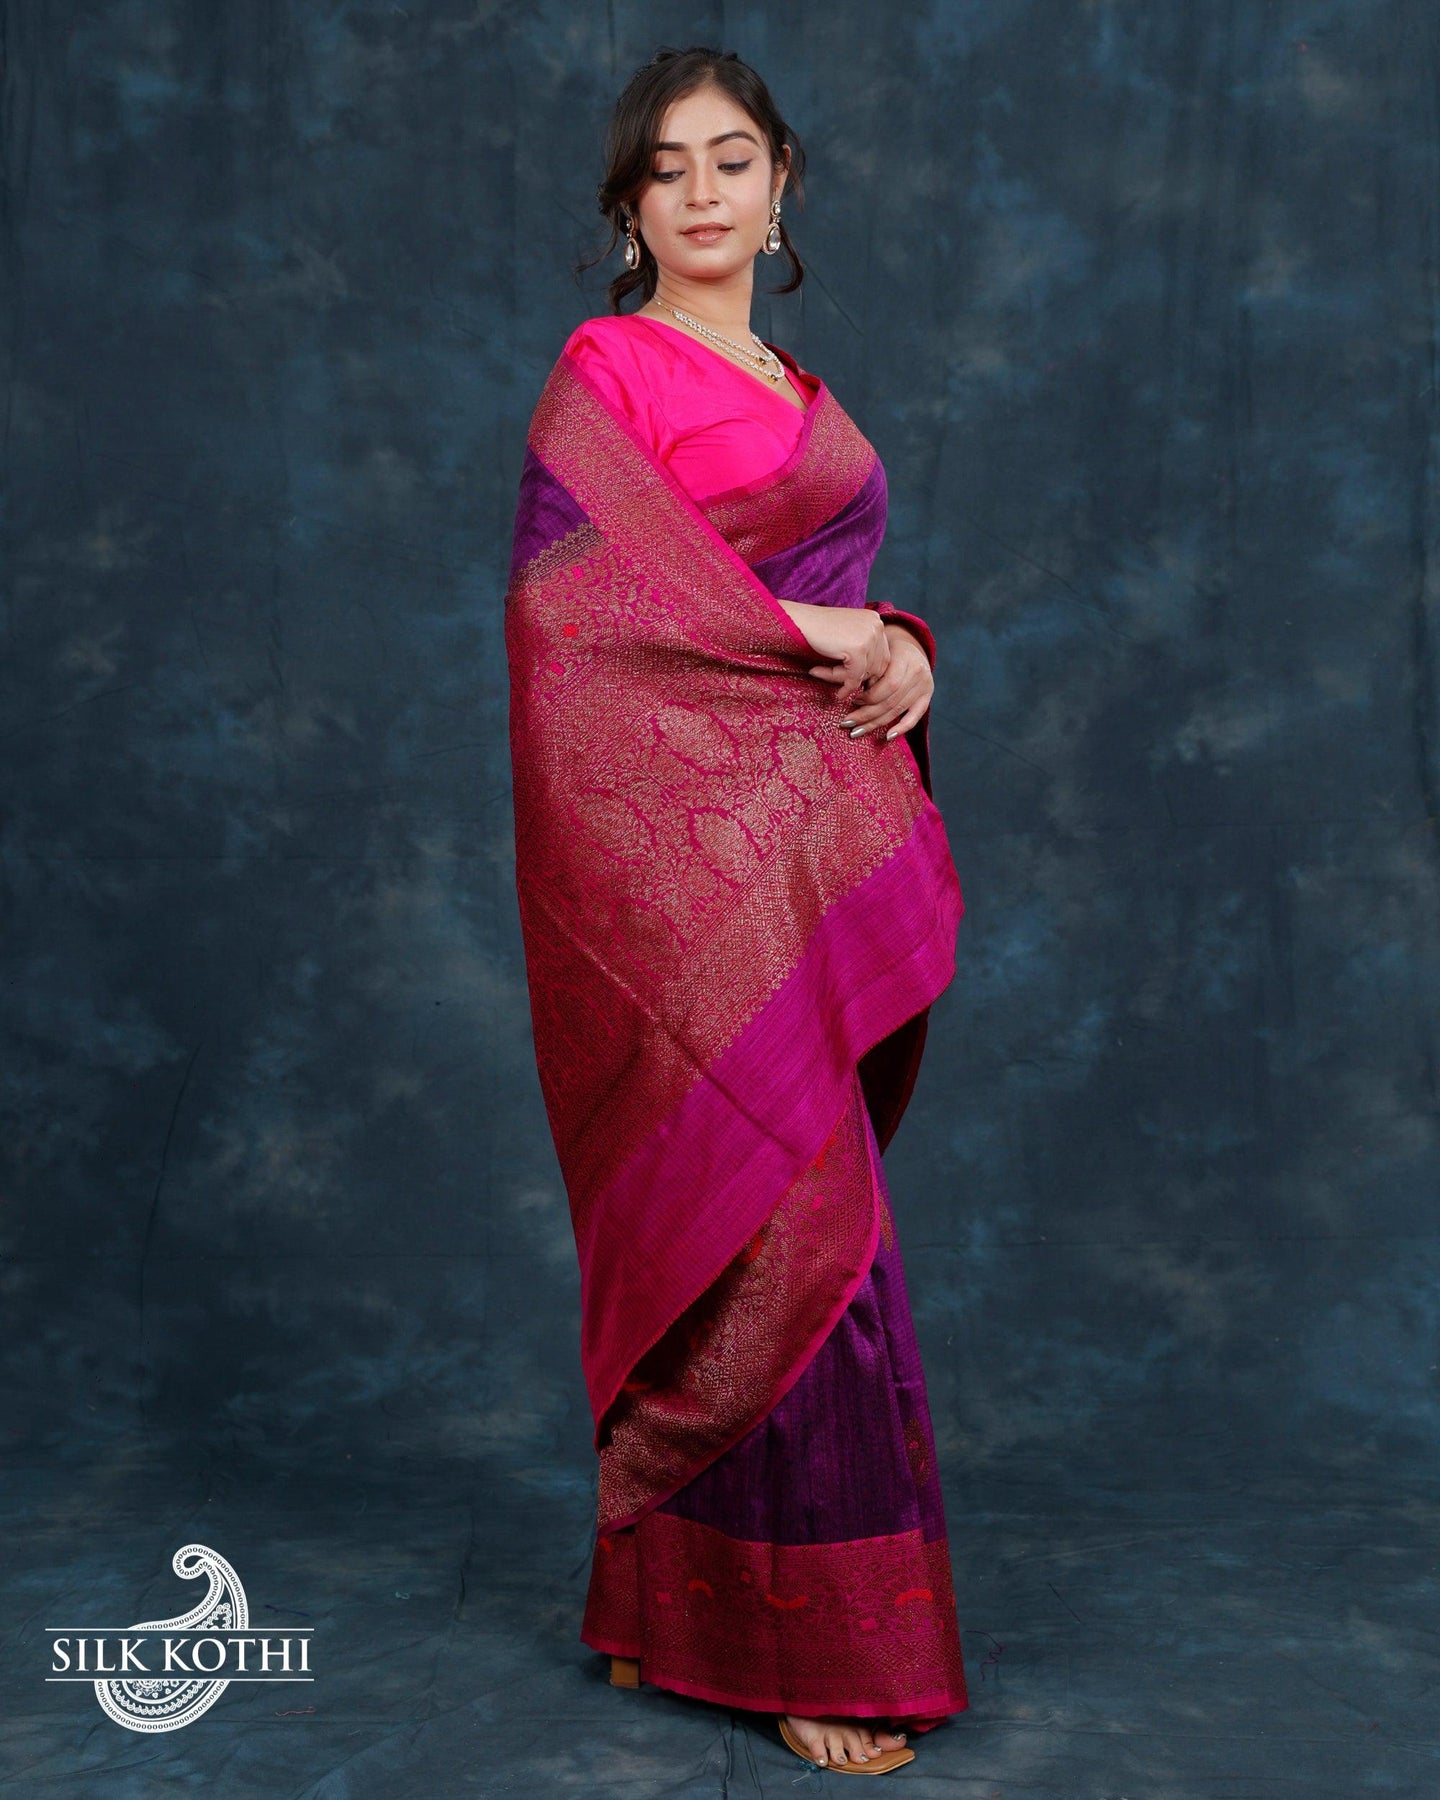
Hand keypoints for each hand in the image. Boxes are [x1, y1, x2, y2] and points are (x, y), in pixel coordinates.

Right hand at [777, 600, 890, 703]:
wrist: (796, 620)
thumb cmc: (817, 630)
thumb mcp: (847, 638)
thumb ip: (863, 652)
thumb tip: (874, 681)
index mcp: (875, 621)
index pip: (882, 657)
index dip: (866, 671)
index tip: (848, 679)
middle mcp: (877, 626)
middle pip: (877, 667)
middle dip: (854, 676)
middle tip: (829, 676)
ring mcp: (869, 636)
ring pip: (864, 673)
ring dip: (842, 678)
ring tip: (820, 671)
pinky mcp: (858, 648)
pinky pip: (854, 676)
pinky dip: (838, 681)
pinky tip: (819, 674)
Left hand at [839, 622, 933, 739]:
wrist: (910, 644)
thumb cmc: (884, 648)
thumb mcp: (874, 651)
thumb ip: (859, 666)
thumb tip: (820, 675)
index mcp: (905, 658)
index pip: (888, 685)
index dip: (868, 697)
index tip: (851, 700)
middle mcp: (918, 673)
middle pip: (890, 700)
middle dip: (866, 714)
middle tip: (846, 723)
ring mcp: (925, 686)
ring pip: (897, 710)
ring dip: (875, 723)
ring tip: (856, 731)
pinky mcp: (926, 697)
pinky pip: (915, 716)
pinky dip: (901, 728)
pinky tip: (887, 737)